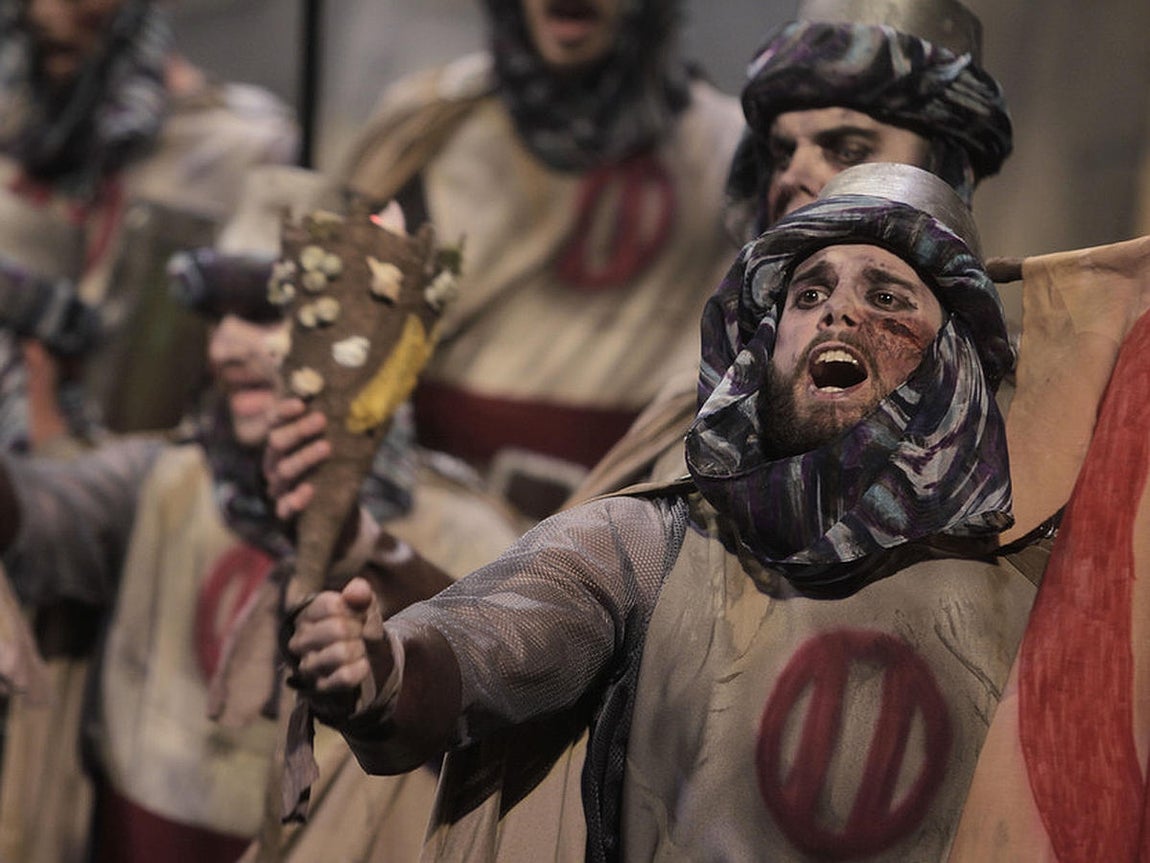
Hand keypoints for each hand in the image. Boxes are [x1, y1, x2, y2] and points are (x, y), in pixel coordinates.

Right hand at [263, 397, 331, 520]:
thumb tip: (370, 402)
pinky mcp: (286, 510)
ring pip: (284, 469)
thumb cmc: (332, 465)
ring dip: (304, 457)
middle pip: (277, 441)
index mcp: (283, 441)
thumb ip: (340, 425)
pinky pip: (284, 506)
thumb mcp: (335, 443)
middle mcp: (276, 461)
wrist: (335, 506)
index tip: (302, 403)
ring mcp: (279, 486)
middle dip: (299, 430)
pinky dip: (295, 498)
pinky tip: (309, 490)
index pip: (275, 420)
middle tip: (322, 420)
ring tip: (326, 447)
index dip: (284, 410)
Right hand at [286, 577, 388, 716]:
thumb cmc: (358, 627)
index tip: (359, 615)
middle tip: (362, 634)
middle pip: (337, 628)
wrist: (364, 662)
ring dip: (361, 650)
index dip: (355, 609)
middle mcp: (301, 640)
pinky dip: (361, 669)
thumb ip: (360, 593)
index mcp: (307, 614)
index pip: (332, 605)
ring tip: (360, 649)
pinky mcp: (320, 687)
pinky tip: (363, 664)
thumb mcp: (362, 605)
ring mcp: (308, 665)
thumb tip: (356, 591)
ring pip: (341, 653)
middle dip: (360, 630)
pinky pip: (346, 677)